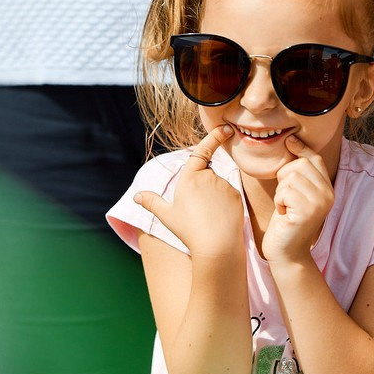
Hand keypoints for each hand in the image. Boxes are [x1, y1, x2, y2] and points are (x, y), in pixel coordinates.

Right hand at [135, 125, 243, 257]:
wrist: (216, 245)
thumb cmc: (189, 230)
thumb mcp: (166, 216)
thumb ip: (152, 202)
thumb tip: (136, 196)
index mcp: (189, 178)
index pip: (202, 151)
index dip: (214, 137)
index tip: (225, 129)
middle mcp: (208, 177)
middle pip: (206, 175)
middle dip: (203, 187)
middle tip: (197, 211)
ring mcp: (224, 185)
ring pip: (218, 186)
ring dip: (214, 196)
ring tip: (207, 217)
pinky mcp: (236, 195)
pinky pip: (229, 195)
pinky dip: (225, 203)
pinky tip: (219, 218)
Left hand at [262, 135, 333, 263]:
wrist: (286, 251)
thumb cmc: (286, 221)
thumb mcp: (294, 193)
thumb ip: (297, 172)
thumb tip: (291, 140)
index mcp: (327, 188)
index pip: (314, 158)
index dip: (301, 148)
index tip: (289, 141)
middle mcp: (328, 194)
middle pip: (299, 164)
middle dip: (284, 178)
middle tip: (285, 198)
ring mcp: (320, 202)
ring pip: (291, 176)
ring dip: (280, 192)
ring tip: (285, 207)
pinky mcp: (308, 211)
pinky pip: (286, 191)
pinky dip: (279, 201)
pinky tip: (284, 214)